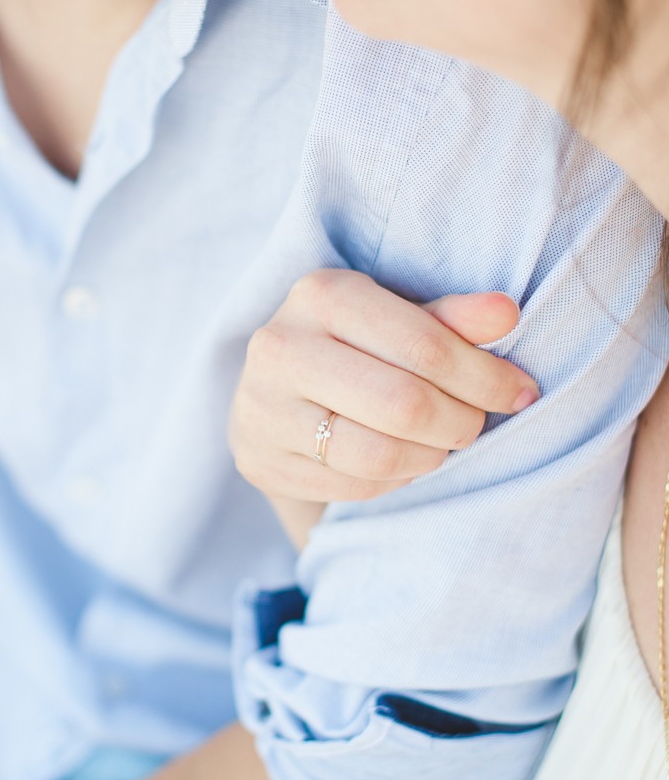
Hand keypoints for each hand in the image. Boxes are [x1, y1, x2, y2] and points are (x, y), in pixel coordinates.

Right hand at [230, 272, 538, 528]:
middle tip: (476, 425)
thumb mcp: (401, 320)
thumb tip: (506, 314)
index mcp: (322, 293)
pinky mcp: (260, 460)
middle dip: (460, 422)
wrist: (278, 396)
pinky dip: (395, 480)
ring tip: (441, 443)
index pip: (423, 344)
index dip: (485, 377)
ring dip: (430, 456)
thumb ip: (452, 319)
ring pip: (378, 454)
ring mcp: (261, 407)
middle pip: (403, 404)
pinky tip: (402, 461)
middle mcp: (281, 346)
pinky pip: (353, 486)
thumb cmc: (356, 349)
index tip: (521, 393)